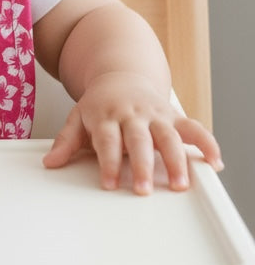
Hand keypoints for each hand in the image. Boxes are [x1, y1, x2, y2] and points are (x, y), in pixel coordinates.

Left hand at [42, 70, 223, 194]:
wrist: (121, 75)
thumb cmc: (100, 104)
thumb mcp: (78, 117)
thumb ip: (67, 142)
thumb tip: (50, 163)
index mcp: (106, 115)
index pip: (107, 141)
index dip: (108, 162)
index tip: (109, 184)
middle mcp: (132, 114)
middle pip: (138, 140)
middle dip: (141, 164)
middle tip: (142, 189)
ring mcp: (154, 114)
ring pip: (167, 136)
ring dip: (175, 160)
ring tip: (179, 184)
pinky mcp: (173, 116)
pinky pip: (193, 127)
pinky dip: (206, 143)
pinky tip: (214, 162)